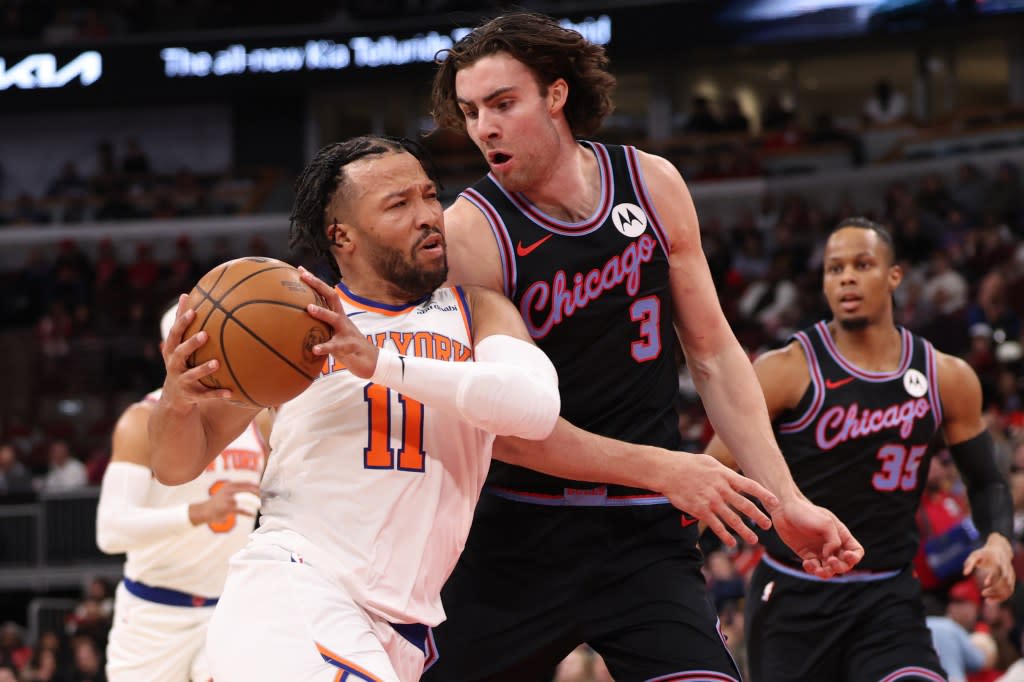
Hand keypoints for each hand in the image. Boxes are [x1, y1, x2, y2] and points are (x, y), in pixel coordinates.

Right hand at [160, 294, 232, 412]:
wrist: (173, 399)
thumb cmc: (180, 363)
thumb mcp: (177, 344)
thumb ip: (181, 323)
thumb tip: (184, 294)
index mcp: (171, 351)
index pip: (175, 334)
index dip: (181, 323)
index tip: (192, 311)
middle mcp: (174, 366)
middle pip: (179, 353)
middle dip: (191, 344)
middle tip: (205, 334)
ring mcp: (182, 382)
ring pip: (192, 375)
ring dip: (203, 369)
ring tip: (217, 363)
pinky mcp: (191, 396)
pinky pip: (206, 395)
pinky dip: (217, 394)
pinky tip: (231, 393)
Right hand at [189, 481, 260, 525]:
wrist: (204, 511)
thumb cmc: (218, 502)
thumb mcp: (226, 492)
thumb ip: (237, 490)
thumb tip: (254, 490)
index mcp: (230, 485)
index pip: (247, 483)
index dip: (257, 486)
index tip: (265, 490)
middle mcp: (229, 490)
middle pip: (249, 489)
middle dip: (258, 493)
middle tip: (265, 497)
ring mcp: (228, 499)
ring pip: (246, 499)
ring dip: (255, 502)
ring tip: (260, 505)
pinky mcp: (227, 508)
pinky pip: (241, 510)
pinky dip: (248, 513)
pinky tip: (252, 515)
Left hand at [299, 267, 379, 378]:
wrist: (370, 361)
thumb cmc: (346, 346)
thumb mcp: (333, 333)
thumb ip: (321, 326)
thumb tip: (297, 323)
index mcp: (338, 314)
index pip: (326, 293)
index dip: (315, 281)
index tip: (300, 270)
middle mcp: (342, 319)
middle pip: (331, 297)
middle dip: (318, 284)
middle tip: (304, 276)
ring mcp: (346, 332)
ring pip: (335, 319)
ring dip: (322, 312)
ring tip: (309, 308)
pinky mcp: (348, 347)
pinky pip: (335, 346)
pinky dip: (325, 347)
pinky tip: (314, 349)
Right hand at [658, 453, 777, 547]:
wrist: (668, 471)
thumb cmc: (688, 464)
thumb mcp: (710, 463)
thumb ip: (725, 474)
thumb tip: (737, 481)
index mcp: (725, 475)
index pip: (750, 486)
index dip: (764, 495)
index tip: (775, 503)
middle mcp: (721, 489)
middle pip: (744, 505)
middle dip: (758, 516)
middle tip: (768, 525)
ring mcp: (711, 501)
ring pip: (732, 519)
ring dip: (744, 531)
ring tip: (753, 540)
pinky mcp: (700, 510)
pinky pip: (716, 526)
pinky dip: (725, 536)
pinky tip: (731, 543)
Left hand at [770, 494, 863, 577]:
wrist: (784, 510)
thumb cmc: (806, 513)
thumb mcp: (826, 524)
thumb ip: (834, 542)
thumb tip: (830, 557)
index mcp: (841, 535)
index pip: (856, 551)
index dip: (855, 557)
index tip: (847, 555)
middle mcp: (832, 545)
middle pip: (844, 564)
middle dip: (840, 566)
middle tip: (830, 561)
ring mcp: (820, 551)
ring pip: (829, 570)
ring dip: (826, 573)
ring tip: (818, 569)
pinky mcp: (807, 555)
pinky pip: (814, 567)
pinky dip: (812, 569)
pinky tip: (807, 563)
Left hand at [964, 534, 1014, 603]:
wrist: (999, 549)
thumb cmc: (984, 553)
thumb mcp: (975, 555)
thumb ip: (969, 563)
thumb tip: (964, 574)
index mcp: (998, 561)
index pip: (998, 570)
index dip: (993, 578)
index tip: (985, 584)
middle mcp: (1006, 568)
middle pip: (1005, 581)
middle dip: (995, 589)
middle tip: (983, 593)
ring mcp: (1011, 574)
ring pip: (1009, 588)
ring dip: (999, 596)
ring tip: (987, 601)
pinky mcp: (1011, 580)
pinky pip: (1010, 591)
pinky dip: (1002, 597)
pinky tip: (991, 601)